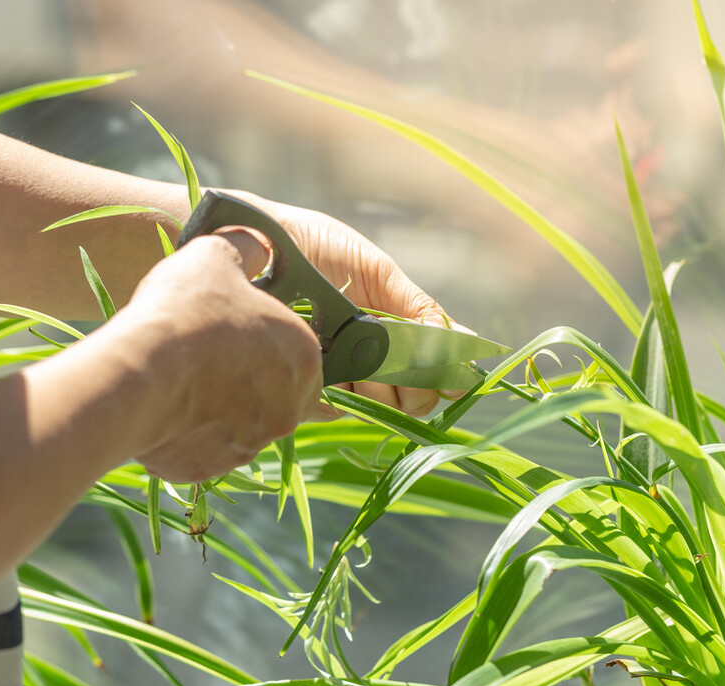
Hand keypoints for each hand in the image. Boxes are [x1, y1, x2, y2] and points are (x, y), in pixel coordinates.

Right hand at [120, 229, 323, 481]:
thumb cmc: (188, 310)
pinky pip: (204, 449)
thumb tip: (256, 247)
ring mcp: (252, 444)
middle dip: (247, 380)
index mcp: (305, 358)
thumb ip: (246, 252)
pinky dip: (188, 434)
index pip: (299, 352)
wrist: (139, 373)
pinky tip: (163, 410)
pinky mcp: (212, 468)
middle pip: (276, 393)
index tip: (235, 332)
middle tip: (207, 358)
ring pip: (241, 425)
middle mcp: (290, 409)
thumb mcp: (218, 257)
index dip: (266, 341)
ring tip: (179, 381)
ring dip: (218, 408)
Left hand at [249, 195, 455, 417]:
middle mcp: (372, 360)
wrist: (255, 239)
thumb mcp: (376, 272)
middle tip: (391, 357)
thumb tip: (469, 345)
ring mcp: (340, 376)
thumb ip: (418, 308)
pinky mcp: (304, 385)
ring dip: (375, 383)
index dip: (445, 378)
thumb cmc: (315, 246)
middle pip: (415, 399)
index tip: (450, 378)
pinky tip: (322, 356)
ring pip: (381, 406)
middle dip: (413, 384)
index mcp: (396, 330)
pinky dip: (338, 385)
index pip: (436, 373)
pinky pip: (336, 405)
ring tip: (348, 347)